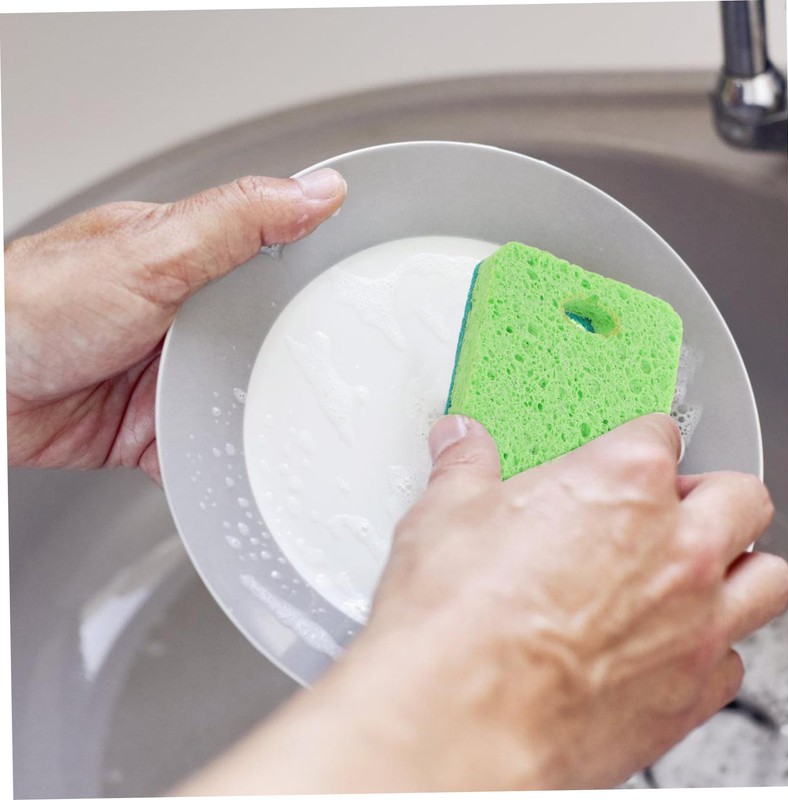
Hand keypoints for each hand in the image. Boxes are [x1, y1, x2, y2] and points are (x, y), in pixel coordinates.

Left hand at [4, 169, 345, 482]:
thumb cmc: (38, 308)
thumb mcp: (153, 252)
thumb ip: (238, 222)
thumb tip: (318, 190)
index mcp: (195, 260)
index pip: (281, 263)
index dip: (327, 279)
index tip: (376, 302)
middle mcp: (190, 318)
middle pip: (272, 342)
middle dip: (304, 365)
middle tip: (349, 387)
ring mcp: (174, 375)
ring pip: (246, 400)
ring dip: (268, 419)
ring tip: (308, 434)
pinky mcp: (157, 427)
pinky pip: (208, 447)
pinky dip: (226, 460)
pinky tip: (251, 466)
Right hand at [174, 413, 787, 793]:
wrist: (453, 724)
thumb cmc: (449, 618)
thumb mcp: (445, 515)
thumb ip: (464, 465)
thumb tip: (458, 437)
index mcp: (617, 484)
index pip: (659, 420)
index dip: (647, 416)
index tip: (641, 415)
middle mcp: (672, 547)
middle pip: (739, 493)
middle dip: (714, 491)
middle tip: (678, 500)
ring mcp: (690, 621)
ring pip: (765, 575)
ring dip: (738, 564)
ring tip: (696, 566)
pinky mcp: (684, 691)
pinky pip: (735, 657)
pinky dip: (716, 641)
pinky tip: (669, 641)